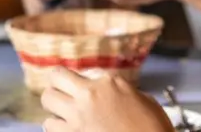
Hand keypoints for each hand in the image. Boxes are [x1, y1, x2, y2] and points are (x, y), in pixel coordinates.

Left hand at [40, 68, 172, 131]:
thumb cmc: (153, 128)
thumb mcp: (146, 102)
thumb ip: (125, 93)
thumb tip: (116, 96)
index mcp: (110, 82)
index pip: (85, 74)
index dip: (85, 85)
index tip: (89, 94)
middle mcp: (89, 94)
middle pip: (56, 77)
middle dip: (58, 85)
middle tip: (64, 95)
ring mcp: (77, 115)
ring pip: (47, 99)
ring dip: (55, 107)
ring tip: (64, 115)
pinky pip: (49, 125)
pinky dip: (55, 127)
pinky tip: (66, 130)